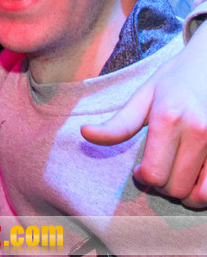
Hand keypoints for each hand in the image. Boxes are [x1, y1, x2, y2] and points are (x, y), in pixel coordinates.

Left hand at [81, 27, 206, 207]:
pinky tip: (194, 179)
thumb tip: (84, 134)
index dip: (142, 176)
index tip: (140, 167)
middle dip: (160, 184)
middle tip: (158, 168)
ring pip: (198, 195)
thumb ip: (118, 124)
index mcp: (168, 118)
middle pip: (173, 187)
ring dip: (183, 193)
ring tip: (176, 175)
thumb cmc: (174, 82)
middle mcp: (198, 132)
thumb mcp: (142, 97)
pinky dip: (203, 193)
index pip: (153, 172)